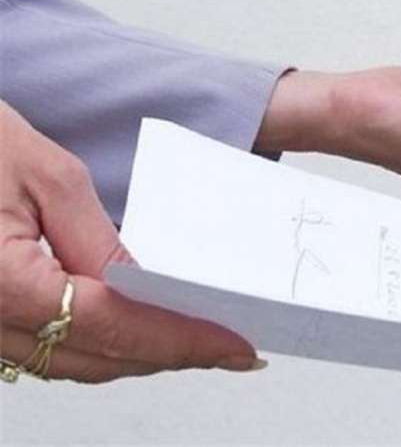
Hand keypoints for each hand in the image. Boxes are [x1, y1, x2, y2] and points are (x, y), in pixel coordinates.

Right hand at [0, 101, 261, 382]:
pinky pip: (39, 349)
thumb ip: (101, 242)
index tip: (236, 346)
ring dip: (133, 357)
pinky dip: (92, 346)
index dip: (183, 341)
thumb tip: (149, 288)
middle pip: (95, 359)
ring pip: (67, 363)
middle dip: (168, 356)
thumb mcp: (47, 176)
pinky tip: (131, 331)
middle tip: (230, 349)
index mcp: (3, 284)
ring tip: (193, 342)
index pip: (116, 327)